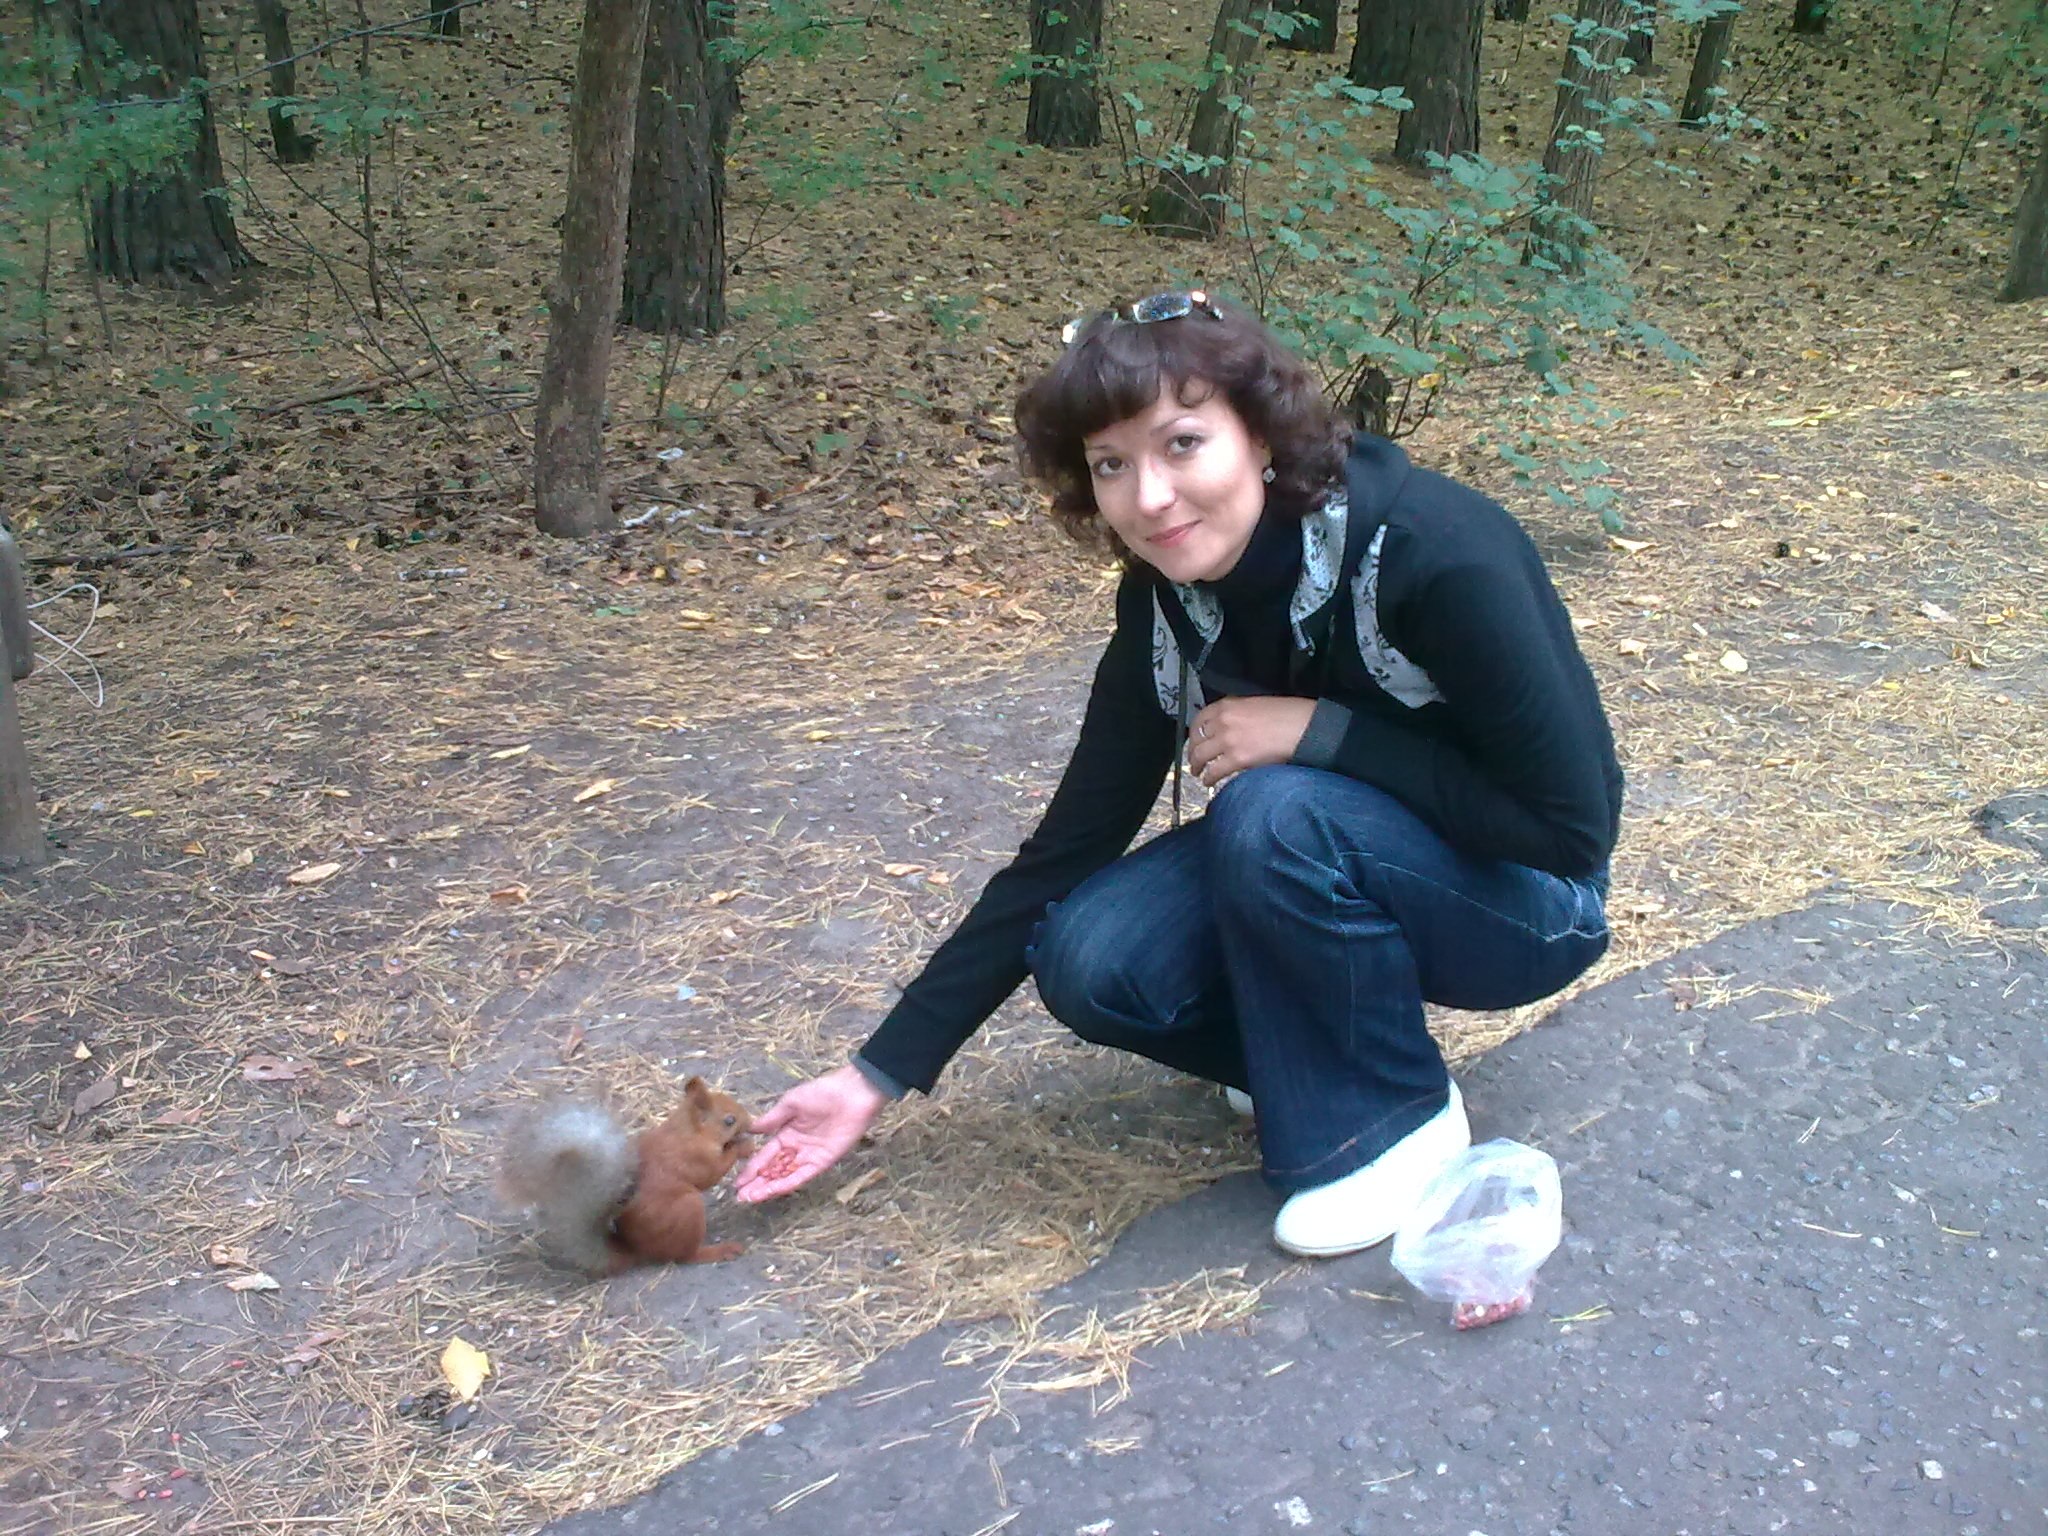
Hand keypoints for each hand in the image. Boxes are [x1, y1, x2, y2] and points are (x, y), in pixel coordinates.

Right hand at [733, 1064, 886, 1203]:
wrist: (851, 1093)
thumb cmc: (822, 1092)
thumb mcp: (791, 1102)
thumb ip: (772, 1119)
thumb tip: (751, 1129)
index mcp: (787, 1133)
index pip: (766, 1155)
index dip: (752, 1169)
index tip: (737, 1181)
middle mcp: (797, 1148)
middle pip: (774, 1170)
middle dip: (757, 1183)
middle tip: (740, 1197)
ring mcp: (810, 1156)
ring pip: (786, 1176)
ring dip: (769, 1187)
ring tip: (751, 1197)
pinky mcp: (824, 1161)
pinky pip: (803, 1175)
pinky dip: (788, 1183)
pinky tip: (774, 1190)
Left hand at [1188, 696, 1315, 788]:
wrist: (1303, 725)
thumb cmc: (1287, 714)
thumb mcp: (1255, 705)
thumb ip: (1236, 715)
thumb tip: (1227, 731)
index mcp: (1228, 705)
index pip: (1199, 720)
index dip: (1193, 735)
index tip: (1194, 742)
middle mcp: (1223, 720)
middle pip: (1197, 740)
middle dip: (1192, 753)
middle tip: (1194, 761)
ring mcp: (1228, 739)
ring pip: (1201, 756)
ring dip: (1197, 767)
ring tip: (1199, 774)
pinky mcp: (1237, 758)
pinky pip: (1214, 771)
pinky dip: (1209, 778)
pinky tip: (1209, 782)